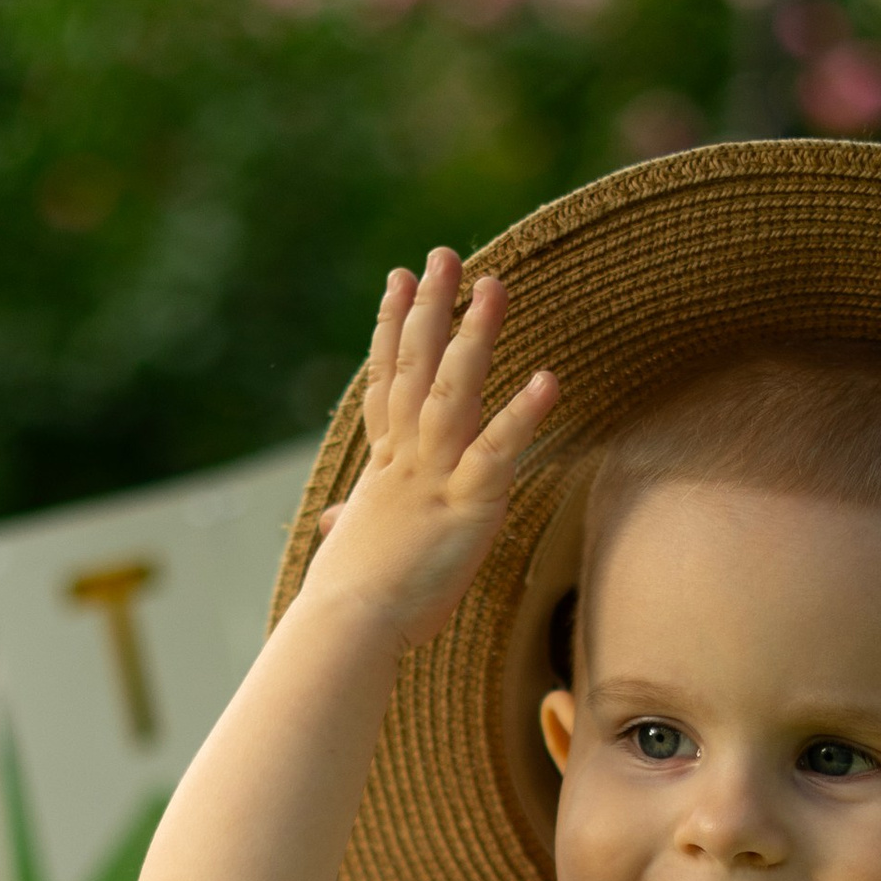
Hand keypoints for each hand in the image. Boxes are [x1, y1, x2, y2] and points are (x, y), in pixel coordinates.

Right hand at [303, 248, 556, 649]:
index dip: (394, 329)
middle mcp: (406, 459)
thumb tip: (333, 522)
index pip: (387, 383)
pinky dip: (522, 414)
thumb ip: (347, 526)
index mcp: (383, 469)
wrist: (347, 628)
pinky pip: (498, 450)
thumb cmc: (349, 604)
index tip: (399, 279)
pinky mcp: (467, 504)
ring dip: (475, 335)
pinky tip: (548, 378)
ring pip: (453, 390)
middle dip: (432, 307)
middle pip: (417, 367)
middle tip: (444, 253)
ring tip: (495, 284)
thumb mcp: (349, 552)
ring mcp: (434, 476)